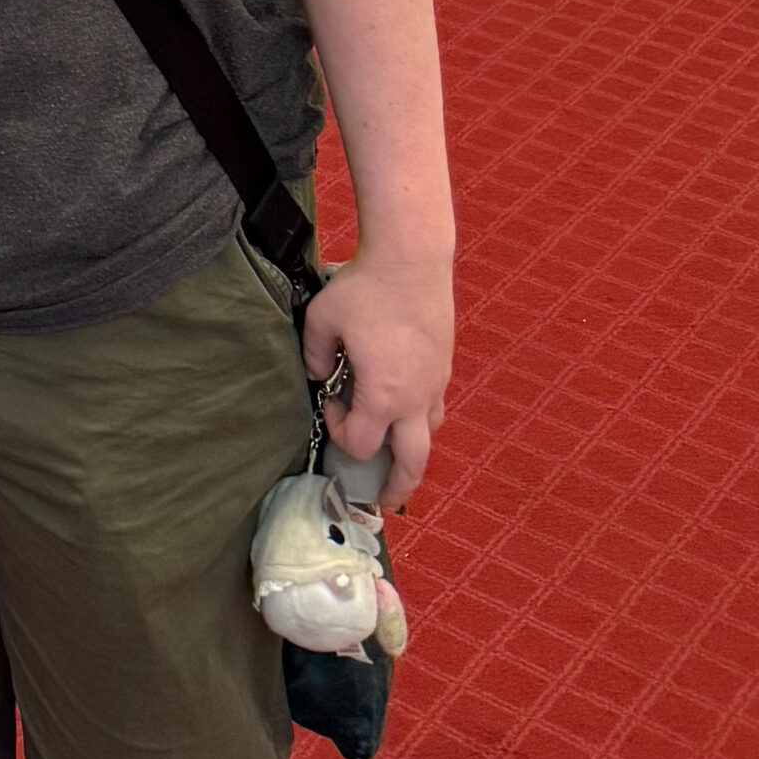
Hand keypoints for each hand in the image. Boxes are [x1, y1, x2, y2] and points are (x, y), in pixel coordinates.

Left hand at [302, 242, 452, 513]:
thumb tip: (317, 375)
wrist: (411, 257)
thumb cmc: (364, 288)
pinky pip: (435, 405)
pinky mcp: (445, 365)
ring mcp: (435, 383)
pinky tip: (407, 407)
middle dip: (396, 487)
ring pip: (430, 435)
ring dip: (413, 451)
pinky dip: (421, 418)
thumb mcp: (322, 319)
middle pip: (413, 464)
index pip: (361, 444)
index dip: (340, 431)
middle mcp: (415, 400)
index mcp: (383, 397)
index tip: (330, 403)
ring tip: (400, 460)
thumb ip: (313, 355)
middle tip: (383, 501)